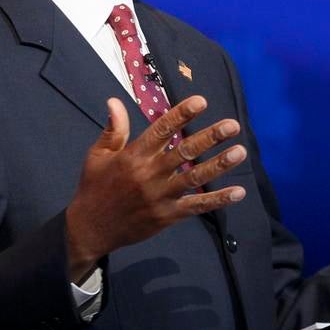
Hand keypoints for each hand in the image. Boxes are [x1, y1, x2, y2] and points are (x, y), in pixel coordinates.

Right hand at [64, 95, 247, 281]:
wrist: (90, 229)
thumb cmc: (94, 187)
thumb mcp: (97, 155)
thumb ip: (113, 129)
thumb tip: (115, 101)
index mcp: (133, 156)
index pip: (161, 130)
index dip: (182, 114)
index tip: (201, 101)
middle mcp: (149, 174)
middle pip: (184, 152)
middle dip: (210, 137)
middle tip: (232, 125)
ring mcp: (160, 197)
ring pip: (195, 178)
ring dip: (219, 164)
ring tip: (240, 151)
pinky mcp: (167, 216)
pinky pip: (197, 206)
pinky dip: (218, 200)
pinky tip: (238, 192)